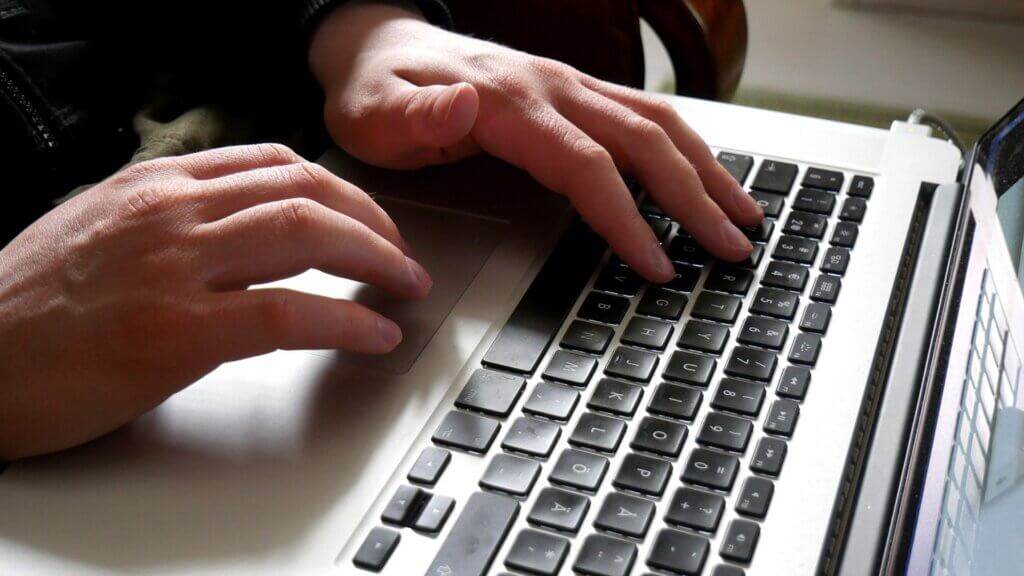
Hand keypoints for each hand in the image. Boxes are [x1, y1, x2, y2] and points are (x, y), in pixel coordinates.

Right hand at [0, 144, 430, 458]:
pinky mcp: (175, 332)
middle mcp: (171, 211)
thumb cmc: (29, 307)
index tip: (369, 218)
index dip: (342, 190)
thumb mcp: (100, 230)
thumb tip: (241, 225)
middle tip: (401, 255)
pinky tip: (374, 334)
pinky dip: (346, 321)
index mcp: (156, 185)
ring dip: (376, 259)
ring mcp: (173, 267)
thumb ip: (171, 218)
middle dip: (374, 223)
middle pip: (307, 191)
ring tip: (405, 284)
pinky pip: (289, 313)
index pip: (276, 162)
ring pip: (309, 235)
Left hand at [308, 3, 762, 282]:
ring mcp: (568, 85)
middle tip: (734, 249)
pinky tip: (704, 175)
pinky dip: (685, 148)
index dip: (627, 216)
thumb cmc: (374, 90)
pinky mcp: (572, 92)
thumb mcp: (374, 110)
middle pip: (643, 140)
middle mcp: (551, 87)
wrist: (374, 44)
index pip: (587, 164)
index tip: (659, 263)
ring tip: (746, 213)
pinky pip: (643, 114)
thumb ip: (418, 114)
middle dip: (694, 198)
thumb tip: (464, 104)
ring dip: (706, 169)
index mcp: (509, 101)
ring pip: (657, 121)